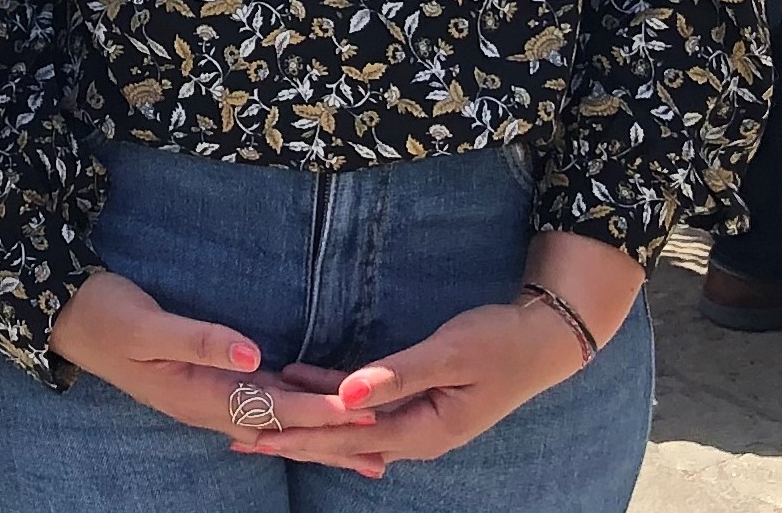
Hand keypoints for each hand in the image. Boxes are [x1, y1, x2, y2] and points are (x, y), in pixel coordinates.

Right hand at [48, 273, 376, 466]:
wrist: (70, 319)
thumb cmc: (105, 316)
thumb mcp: (144, 326)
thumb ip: (198, 340)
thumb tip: (252, 355)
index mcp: (197, 394)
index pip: (270, 406)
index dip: (315, 408)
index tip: (357, 411)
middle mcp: (208, 404)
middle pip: (281, 427)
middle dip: (330, 438)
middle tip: (382, 449)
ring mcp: (209, 397)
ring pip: (276, 420)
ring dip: (319, 433)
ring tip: (365, 447)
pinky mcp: (210, 382)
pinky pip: (262, 404)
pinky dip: (297, 413)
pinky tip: (316, 417)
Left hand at [272, 302, 587, 469]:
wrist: (541, 340)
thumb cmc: (500, 343)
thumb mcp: (451, 354)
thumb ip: (398, 375)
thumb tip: (347, 396)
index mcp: (424, 430)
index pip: (348, 436)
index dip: (300, 434)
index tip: (257, 435)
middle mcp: (417, 434)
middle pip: (342, 441)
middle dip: (292, 439)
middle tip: (240, 438)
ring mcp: (418, 422)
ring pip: (350, 427)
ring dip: (307, 422)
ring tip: (259, 421)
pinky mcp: (418, 403)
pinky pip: (366, 409)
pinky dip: (332, 401)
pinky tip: (304, 391)